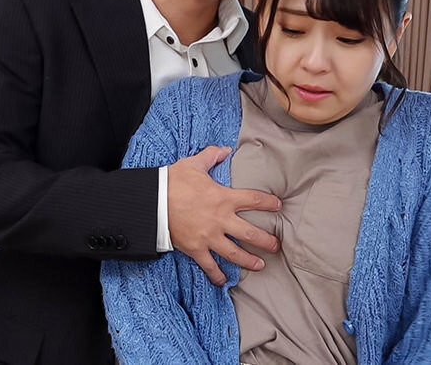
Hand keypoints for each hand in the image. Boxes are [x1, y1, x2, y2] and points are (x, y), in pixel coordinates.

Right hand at [168, 146, 281, 285]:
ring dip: (249, 261)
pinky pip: (210, 266)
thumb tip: (225, 149)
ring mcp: (209, 237)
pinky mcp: (196, 249)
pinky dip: (217, 275)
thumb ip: (211, 156)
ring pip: (235, 253)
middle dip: (266, 241)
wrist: (152, 202)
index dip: (269, 203)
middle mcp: (221, 220)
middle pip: (251, 233)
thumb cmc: (173, 182)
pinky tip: (223, 282)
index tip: (278, 206)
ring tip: (260, 266)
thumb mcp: (193, 164)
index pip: (254, 200)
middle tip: (276, 246)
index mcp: (224, 198)